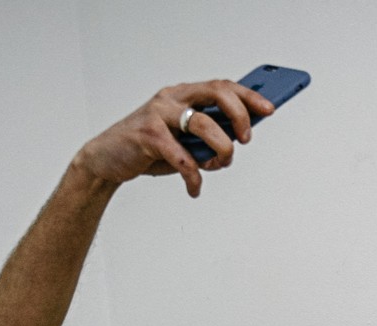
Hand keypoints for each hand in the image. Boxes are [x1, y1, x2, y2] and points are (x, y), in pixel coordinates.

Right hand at [73, 80, 276, 197]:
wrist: (106, 160)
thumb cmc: (150, 149)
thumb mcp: (183, 142)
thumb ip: (207, 139)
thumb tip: (236, 144)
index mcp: (184, 95)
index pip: (222, 86)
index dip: (249, 96)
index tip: (270, 109)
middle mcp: (172, 98)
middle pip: (217, 93)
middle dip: (239, 116)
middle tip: (246, 139)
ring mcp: (159, 114)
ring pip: (203, 124)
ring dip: (221, 149)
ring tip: (220, 166)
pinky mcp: (147, 135)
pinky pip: (182, 157)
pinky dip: (193, 177)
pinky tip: (194, 188)